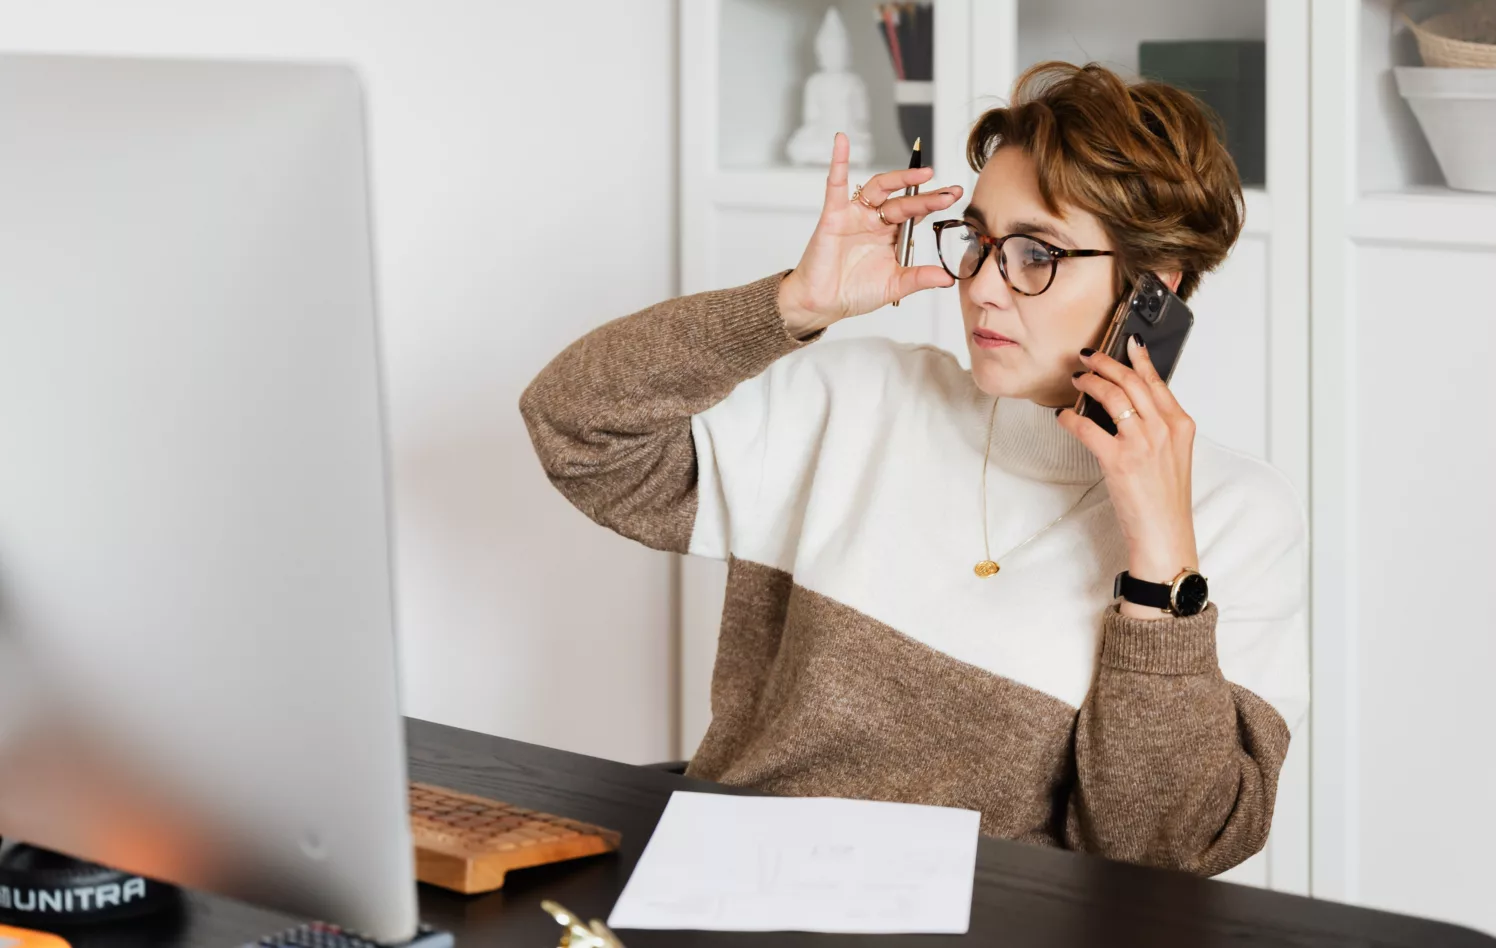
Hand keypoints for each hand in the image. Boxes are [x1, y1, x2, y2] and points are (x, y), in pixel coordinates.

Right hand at [777, 132, 962, 338]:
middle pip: (904, 200)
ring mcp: (856, 215)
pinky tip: (842, 141)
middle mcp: (875, 220)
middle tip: (949, 192)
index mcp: (891, 234)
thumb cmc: (854, 292)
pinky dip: (838, 161)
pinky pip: (835, 184)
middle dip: (927, 196)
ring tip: (922, 173)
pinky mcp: (834, 215)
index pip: (917, 213)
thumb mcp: (894, 285)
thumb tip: (948, 279)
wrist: (823, 303)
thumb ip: (919, 278)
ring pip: (879, 188)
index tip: (956, 195)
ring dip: (900, 178)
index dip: (935, 203)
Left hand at [1057, 335, 1198, 617]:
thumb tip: (1131, 403)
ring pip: (1111, 395)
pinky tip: (1064, 416)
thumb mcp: (1174, 455)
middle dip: (1106, 363)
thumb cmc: (1166, 498)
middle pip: (1131, 381)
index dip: (1137, 358)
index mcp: (1180, 425)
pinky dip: (1071, 417)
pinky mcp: (1119, 460)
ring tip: (1076, 380)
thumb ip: (1159, 426)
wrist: (1165, 533)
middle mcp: (1163, 429)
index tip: (1125, 342)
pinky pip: (1087, 427)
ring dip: (1089, 382)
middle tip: (1087, 357)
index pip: (1156, 380)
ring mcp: (1142, 443)